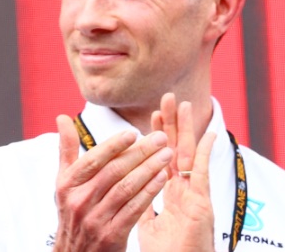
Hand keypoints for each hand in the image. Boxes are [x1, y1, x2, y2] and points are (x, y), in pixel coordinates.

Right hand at [53, 121, 173, 251]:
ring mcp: (95, 219)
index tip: (134, 133)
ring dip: (149, 170)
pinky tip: (162, 179)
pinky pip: (134, 209)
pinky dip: (149, 193)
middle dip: (139, 153)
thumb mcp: (64, 182)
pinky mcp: (112, 235)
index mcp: (67, 185)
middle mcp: (79, 200)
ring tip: (166, 156)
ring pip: (126, 188)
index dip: (114, 145)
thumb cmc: (73, 212)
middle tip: (159, 139)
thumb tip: (62, 118)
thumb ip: (66, 150)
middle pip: (114, 172)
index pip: (93, 160)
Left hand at [136, 95, 216, 251]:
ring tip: (186, 104)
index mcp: (172, 194)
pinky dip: (206, 153)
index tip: (154, 115)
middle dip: (173, 125)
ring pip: (190, 155)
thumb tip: (126, 185)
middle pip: (177, 151)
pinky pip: (203, 174)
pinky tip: (209, 134)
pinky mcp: (202, 204)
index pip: (163, 158)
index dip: (159, 137)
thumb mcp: (145, 221)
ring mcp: (194, 196)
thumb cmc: (166, 250)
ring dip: (189, 129)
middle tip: (169, 98)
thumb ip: (139, 201)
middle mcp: (184, 192)